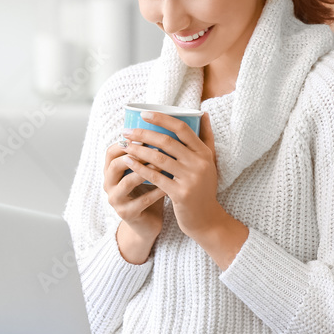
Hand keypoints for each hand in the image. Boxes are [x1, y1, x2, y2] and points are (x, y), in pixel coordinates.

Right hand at [103, 138, 166, 247]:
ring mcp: (116, 200)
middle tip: (155, 147)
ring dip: (146, 171)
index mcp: (111, 171)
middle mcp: (109, 184)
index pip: (111, 151)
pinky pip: (142, 200)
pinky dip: (157, 191)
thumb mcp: (145, 170)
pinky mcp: (127, 214)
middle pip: (115, 164)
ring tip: (163, 164)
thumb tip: (166, 126)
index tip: (146, 134)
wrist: (148, 222)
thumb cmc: (149, 190)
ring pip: (127, 182)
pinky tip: (170, 185)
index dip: (127, 142)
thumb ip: (148, 152)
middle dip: (135, 154)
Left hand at [120, 111, 223, 239]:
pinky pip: (156, 177)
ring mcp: (191, 179)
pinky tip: (129, 162)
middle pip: (167, 142)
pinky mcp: (181, 194)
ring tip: (125, 145)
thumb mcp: (209, 162)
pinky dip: (141, 168)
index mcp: (204, 152)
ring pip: (159, 159)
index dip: (162, 119)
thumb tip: (204, 113)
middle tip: (127, 131)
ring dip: (139, 150)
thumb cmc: (203, 188)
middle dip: (144, 134)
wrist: (206, 219)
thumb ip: (206, 138)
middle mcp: (200, 163)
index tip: (144, 114)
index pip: (182, 129)